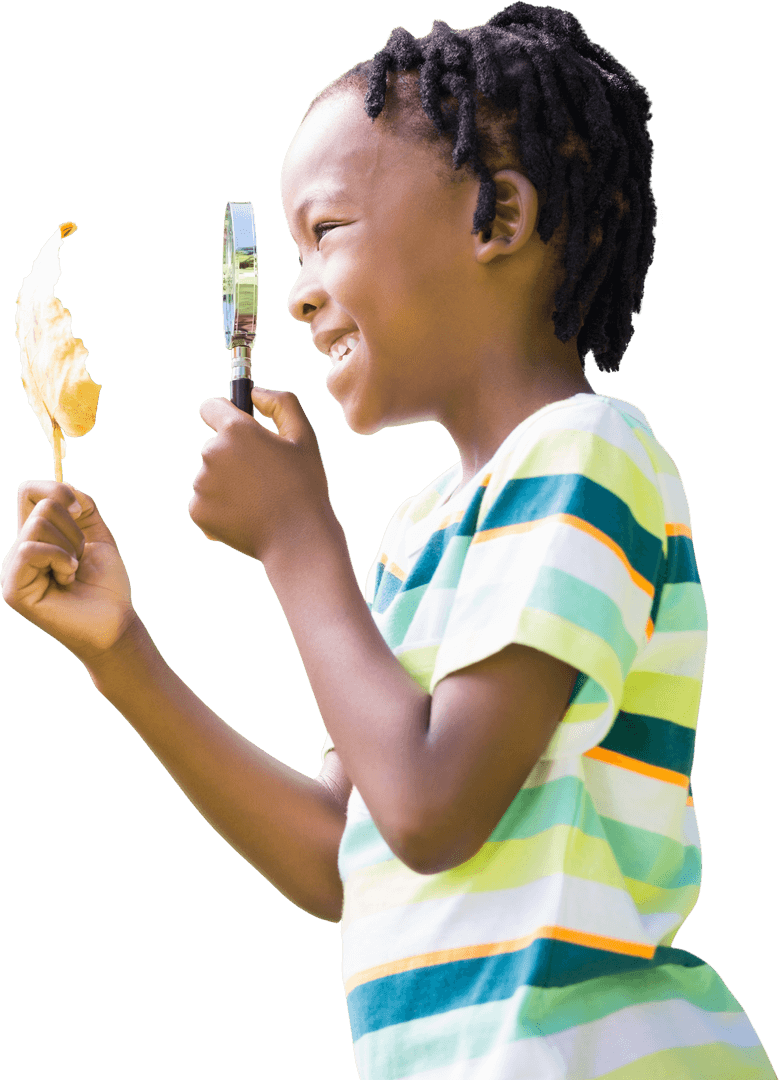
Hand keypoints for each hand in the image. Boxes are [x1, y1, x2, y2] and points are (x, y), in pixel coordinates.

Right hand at [1, 481, 134, 663]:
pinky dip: (59, 557)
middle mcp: (20, 550)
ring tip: (73, 571)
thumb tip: (63, 492)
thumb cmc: (106, 583)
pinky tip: (68, 577)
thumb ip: (82, 505)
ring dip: (70, 546)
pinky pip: (30, 550)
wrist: (115, 620)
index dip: (57, 491)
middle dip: (74, 528)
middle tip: (80, 558)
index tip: (81, 511)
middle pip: (41, 506)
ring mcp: (14, 569)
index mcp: (36, 536)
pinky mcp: (14, 588)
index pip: (29, 491)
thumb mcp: (97, 533)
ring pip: (38, 525)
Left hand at [189, 386, 338, 561]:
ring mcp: (201, 484)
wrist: (297, 539)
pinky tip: (247, 517)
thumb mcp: (304, 436)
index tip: (236, 426)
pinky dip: (221, 508)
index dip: (224, 413)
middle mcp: (211, 453)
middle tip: (264, 478)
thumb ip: (281, 403)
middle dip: (235, 456)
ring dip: (228, 483)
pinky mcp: (197, 511)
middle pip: (215, 446)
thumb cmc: (304, 486)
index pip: (211, 407)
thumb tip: (255, 394)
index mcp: (235, 430)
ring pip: (211, 476)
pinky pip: (205, 502)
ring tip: (258, 501)